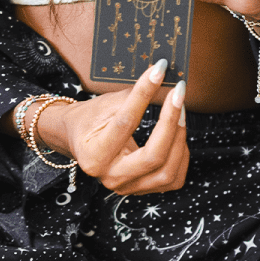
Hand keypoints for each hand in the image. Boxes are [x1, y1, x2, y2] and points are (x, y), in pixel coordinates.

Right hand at [36, 58, 188, 194]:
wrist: (78, 139)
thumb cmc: (90, 119)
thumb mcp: (105, 104)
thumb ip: (134, 95)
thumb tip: (163, 78)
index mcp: (94, 155)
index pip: (126, 122)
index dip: (144, 93)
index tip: (159, 70)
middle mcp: (110, 177)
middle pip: (153, 157)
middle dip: (171, 123)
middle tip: (178, 95)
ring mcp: (127, 187)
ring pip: (167, 173)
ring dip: (180, 140)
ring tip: (179, 113)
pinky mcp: (141, 189)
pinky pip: (173, 179)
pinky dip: (181, 156)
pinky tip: (178, 136)